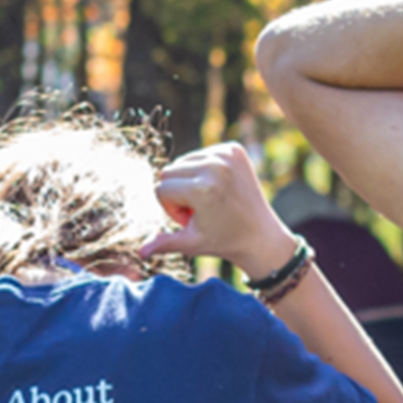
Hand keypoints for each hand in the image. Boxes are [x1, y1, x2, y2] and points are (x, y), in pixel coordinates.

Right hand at [142, 143, 296, 278]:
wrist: (262, 236)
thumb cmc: (225, 241)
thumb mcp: (191, 243)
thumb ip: (164, 242)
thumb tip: (140, 253)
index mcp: (202, 188)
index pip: (161, 189)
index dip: (172, 208)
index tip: (192, 220)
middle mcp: (215, 166)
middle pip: (169, 171)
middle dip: (178, 192)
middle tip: (202, 210)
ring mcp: (227, 155)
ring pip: (183, 162)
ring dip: (190, 180)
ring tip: (211, 199)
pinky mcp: (234, 149)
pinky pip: (201, 154)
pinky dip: (204, 169)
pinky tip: (219, 187)